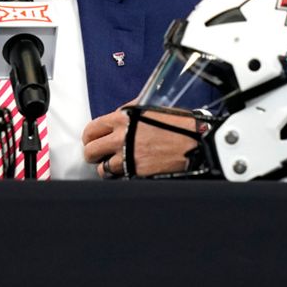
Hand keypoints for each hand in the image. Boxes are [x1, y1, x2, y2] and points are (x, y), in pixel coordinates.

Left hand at [81, 106, 203, 177]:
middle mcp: (122, 138)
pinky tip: (131, 170)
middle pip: (90, 151)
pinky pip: (120, 178)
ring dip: (108, 168)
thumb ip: (128, 112)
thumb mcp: (150, 108)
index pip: (91, 130)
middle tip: (101, 155)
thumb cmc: (179, 123)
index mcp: (122, 119)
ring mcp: (129, 158)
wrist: (197, 142)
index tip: (92, 141)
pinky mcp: (138, 173)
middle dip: (94, 154)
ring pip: (103, 169)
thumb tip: (115, 115)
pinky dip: (123, 177)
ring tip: (118, 164)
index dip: (89, 138)